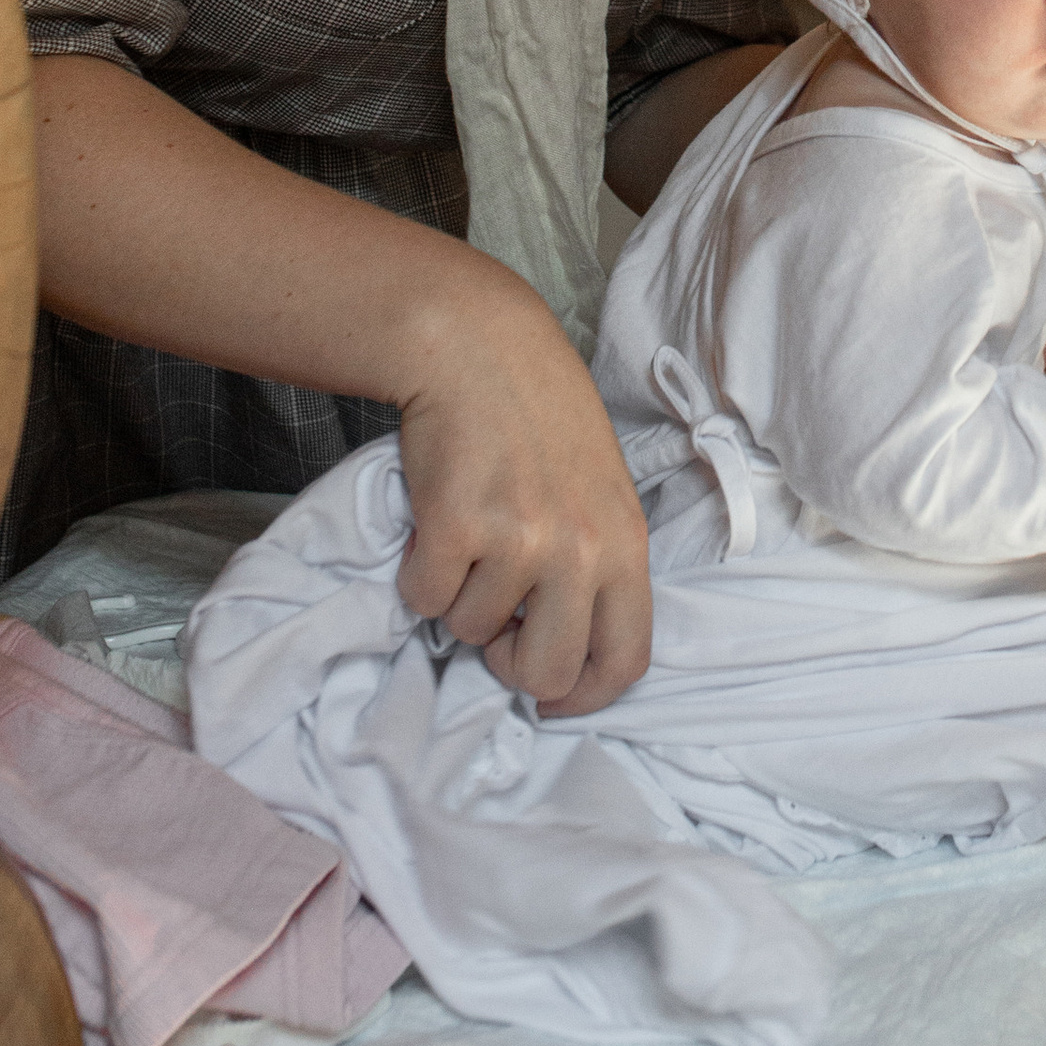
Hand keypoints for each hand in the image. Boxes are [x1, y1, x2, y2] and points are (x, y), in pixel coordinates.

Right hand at [393, 272, 651, 717]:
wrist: (479, 347)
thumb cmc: (542, 418)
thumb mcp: (601, 491)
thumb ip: (595, 564)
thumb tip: (566, 648)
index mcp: (626, 544)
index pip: (626, 659)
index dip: (584, 696)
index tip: (552, 698)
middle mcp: (580, 550)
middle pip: (545, 672)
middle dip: (510, 662)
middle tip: (496, 618)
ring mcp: (518, 540)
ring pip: (473, 632)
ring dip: (460, 596)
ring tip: (470, 536)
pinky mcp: (455, 527)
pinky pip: (426, 599)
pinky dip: (419, 573)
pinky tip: (435, 524)